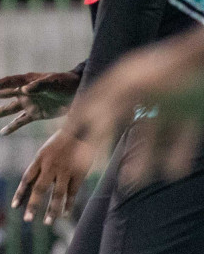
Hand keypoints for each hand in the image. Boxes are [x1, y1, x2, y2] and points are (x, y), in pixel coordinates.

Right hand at [0, 71, 79, 134]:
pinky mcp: (36, 114)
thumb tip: (25, 89)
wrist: (82, 93)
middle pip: (1, 94)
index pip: (7, 83)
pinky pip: (21, 121)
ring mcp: (29, 103)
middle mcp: (24, 92)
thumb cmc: (67, 83)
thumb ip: (40, 85)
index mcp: (27, 81)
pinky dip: (12, 127)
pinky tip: (2, 133)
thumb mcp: (54, 82)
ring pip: (7, 110)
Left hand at [12, 129, 96, 223]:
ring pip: (57, 194)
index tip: (14, 206)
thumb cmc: (61, 140)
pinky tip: (64, 213)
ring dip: (52, 209)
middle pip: (39, 189)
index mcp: (39, 159)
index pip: (26, 179)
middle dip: (33, 205)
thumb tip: (30, 184)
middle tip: (28, 219)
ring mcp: (66, 170)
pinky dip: (69, 204)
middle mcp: (50, 166)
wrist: (81, 128)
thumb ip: (39, 167)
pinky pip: (73, 192)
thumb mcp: (45, 150)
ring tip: (48, 222)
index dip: (20, 193)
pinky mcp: (79, 173)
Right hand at [65, 32, 203, 184]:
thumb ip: (108, 109)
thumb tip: (85, 129)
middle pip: (118, 124)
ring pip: (151, 136)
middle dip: (103, 146)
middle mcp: (145, 93)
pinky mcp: (192, 113)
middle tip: (88, 169)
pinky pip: (181, 138)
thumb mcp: (133, 88)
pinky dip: (177, 156)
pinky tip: (171, 173)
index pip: (93, 105)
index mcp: (125, 82)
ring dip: (142, 160)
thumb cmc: (176, 70)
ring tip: (133, 183)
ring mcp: (170, 103)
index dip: (76, 124)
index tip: (62, 144)